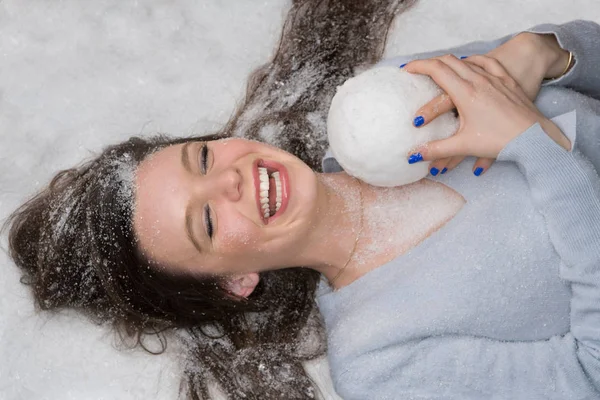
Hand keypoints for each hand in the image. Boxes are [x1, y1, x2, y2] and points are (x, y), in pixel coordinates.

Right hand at [404, 55, 569, 162]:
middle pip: (449, 61)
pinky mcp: (507, 81)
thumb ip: (436, 150)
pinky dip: (473, 61)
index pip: (436, 70)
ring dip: (449, 61)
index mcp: (465, 93)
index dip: (418, 67)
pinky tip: (470, 63)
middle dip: (430, 62)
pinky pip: (487, 63)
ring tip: (439, 67)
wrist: (536, 138)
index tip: (405, 70)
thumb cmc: (501, 141)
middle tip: (417, 69)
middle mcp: (479, 80)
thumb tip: (413, 155)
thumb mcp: (464, 146)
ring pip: (467, 60)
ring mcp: (494, 78)